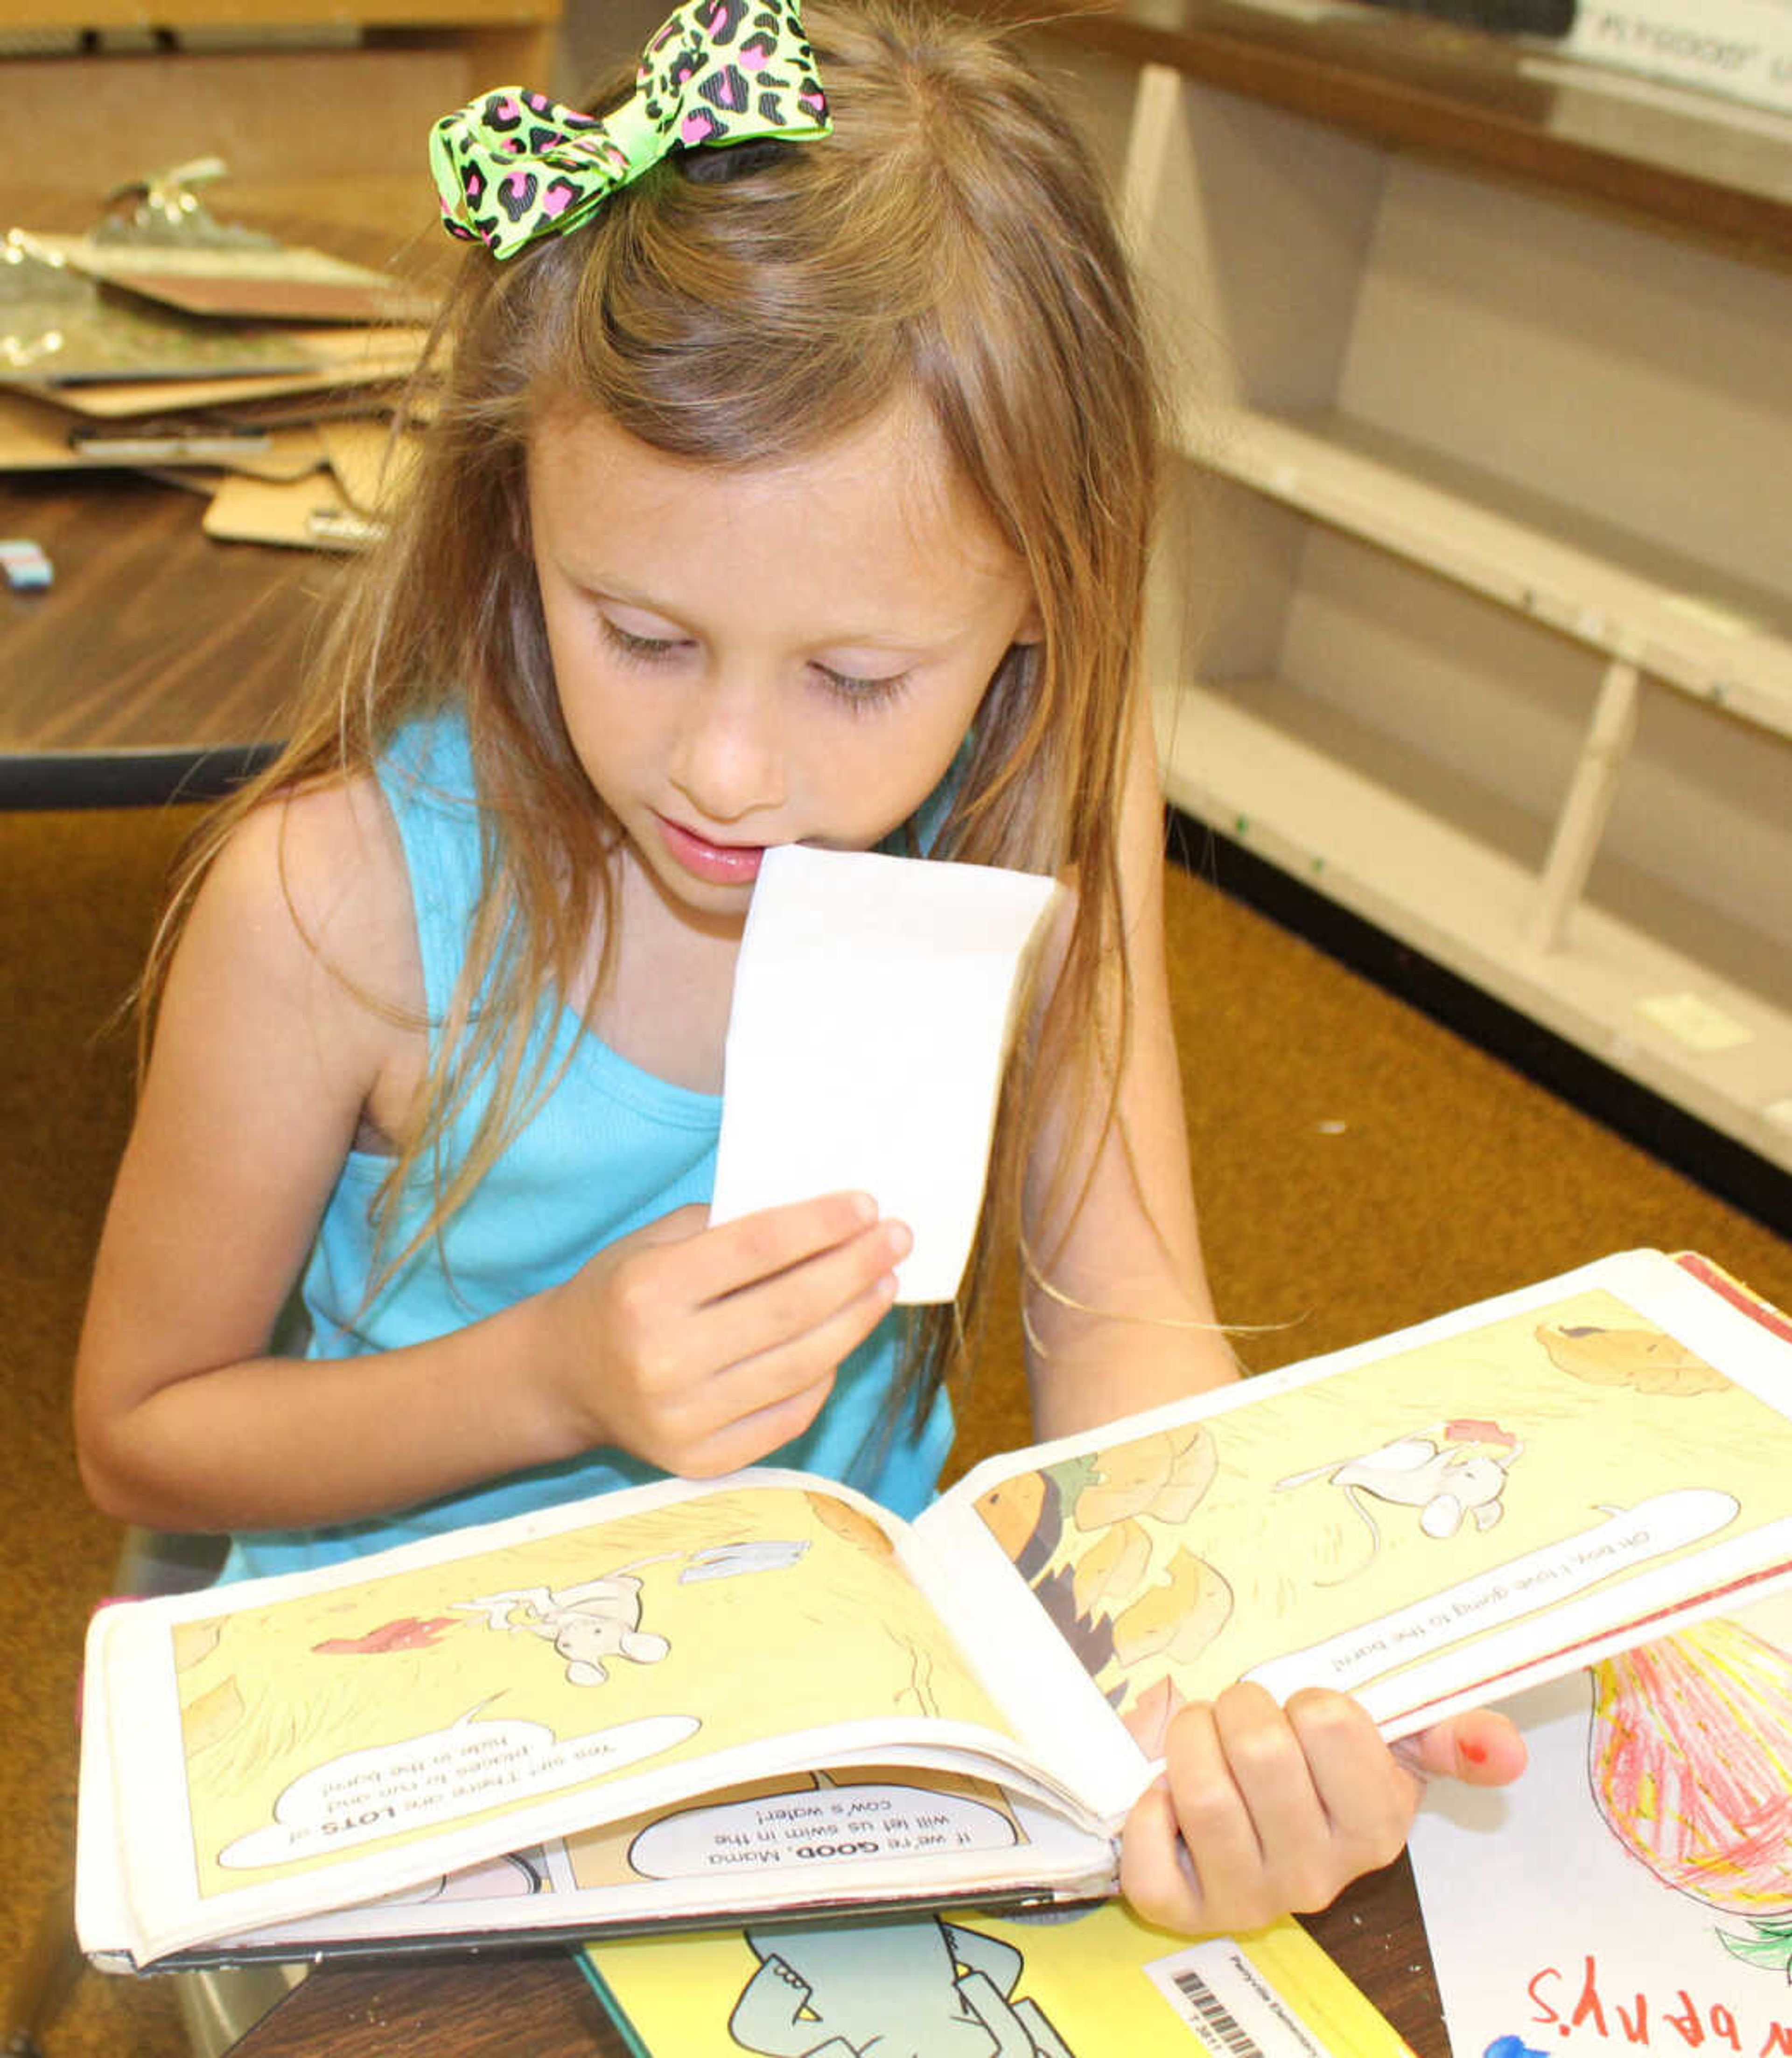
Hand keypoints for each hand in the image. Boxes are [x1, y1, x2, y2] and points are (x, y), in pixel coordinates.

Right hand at [543, 1192, 910, 1477]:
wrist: (567, 1379)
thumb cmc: (621, 1294)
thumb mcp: (655, 1241)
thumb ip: (729, 1227)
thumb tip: (825, 1218)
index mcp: (646, 1292)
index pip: (756, 1248)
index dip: (821, 1224)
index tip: (869, 1205)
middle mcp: (663, 1359)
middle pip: (791, 1308)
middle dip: (856, 1267)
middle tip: (898, 1237)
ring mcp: (683, 1419)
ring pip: (802, 1365)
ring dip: (857, 1319)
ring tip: (885, 1282)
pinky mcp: (702, 1461)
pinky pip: (791, 1413)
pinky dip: (826, 1373)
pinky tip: (845, 1336)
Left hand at [1118, 1682, 1524, 1935]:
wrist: (1255, 1818)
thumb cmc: (1319, 1768)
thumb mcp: (1393, 1744)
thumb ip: (1456, 1737)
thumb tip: (1508, 1750)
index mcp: (1375, 1829)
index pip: (1330, 1722)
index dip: (1306, 1700)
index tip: (1304, 1716)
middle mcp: (1318, 1876)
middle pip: (1259, 1749)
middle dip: (1238, 1708)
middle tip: (1242, 1719)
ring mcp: (1249, 1899)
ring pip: (1200, 1792)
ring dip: (1188, 1741)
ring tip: (1201, 1742)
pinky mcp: (1183, 1913)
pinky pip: (1146, 1861)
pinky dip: (1145, 1810)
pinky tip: (1166, 1797)